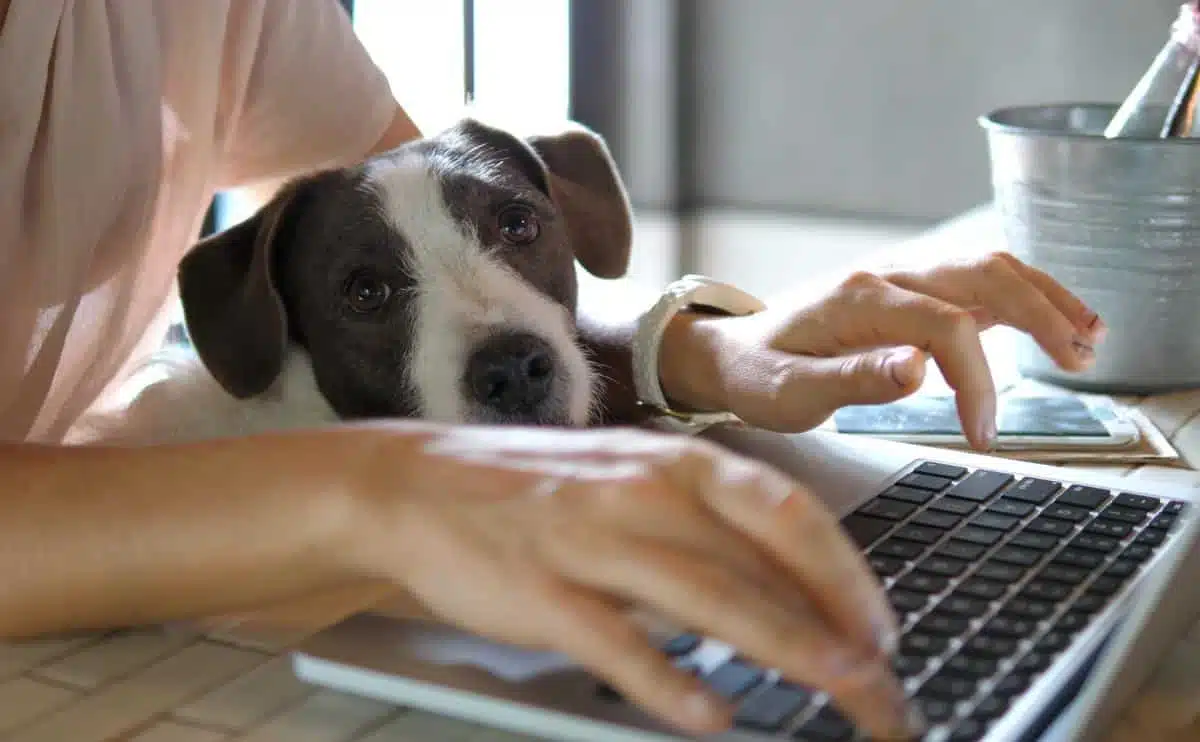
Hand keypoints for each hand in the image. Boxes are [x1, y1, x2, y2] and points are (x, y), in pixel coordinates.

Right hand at [350, 425, 921, 738]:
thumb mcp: (632, 485)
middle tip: (883, 687)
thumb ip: (706, 532)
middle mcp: (643, 493)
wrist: (420, 484)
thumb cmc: (540, 489)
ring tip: (838, 690)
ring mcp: (591, 538)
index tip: (883, 629)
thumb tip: (791, 591)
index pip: (787, 513)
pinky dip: (667, 680)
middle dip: (837, 627)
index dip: (847, 574)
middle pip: (763, 562)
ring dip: (784, 646)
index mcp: (674, 463)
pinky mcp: (540, 589)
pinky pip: (615, 639)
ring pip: (707, 595)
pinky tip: (710, 715)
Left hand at [660, 251, 1105, 449]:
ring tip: (1088, 338)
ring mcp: (901, 279)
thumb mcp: (789, 392)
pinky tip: (1055, 323)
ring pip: (988, 268)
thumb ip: (851, 380)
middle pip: (982, 274)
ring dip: (1043, 297)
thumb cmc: (758, 374)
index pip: (945, 326)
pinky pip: (976, 282)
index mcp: (859, 300)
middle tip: (1080, 361)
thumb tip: (917, 370)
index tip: (982, 433)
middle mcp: (887, 277)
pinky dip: (1022, 297)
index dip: (976, 380)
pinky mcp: (909, 294)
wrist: (732, 352)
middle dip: (1040, 313)